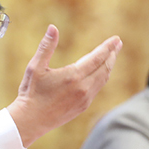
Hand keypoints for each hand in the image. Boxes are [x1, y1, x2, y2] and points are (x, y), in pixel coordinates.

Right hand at [7, 25, 121, 147]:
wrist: (30, 121)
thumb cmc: (31, 92)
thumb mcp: (36, 67)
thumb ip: (46, 46)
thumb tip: (53, 28)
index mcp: (73, 76)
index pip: (97, 58)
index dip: (108, 47)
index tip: (116, 39)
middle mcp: (83, 88)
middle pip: (105, 68)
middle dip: (112, 55)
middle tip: (117, 44)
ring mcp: (84, 99)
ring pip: (103, 79)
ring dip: (108, 66)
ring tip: (111, 56)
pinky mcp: (82, 107)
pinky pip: (97, 89)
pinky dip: (102, 78)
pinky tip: (100, 73)